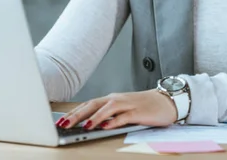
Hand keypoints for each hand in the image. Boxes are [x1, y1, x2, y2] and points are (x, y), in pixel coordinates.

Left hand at [55, 90, 177, 130]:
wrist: (166, 101)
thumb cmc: (143, 106)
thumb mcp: (122, 109)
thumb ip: (107, 115)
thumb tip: (88, 125)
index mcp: (111, 99)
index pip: (88, 104)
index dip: (74, 112)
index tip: (60, 121)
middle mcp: (117, 99)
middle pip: (94, 105)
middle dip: (77, 115)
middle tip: (64, 124)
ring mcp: (128, 105)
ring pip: (108, 108)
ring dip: (94, 117)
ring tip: (83, 126)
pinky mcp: (139, 112)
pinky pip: (124, 116)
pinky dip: (114, 121)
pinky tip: (105, 127)